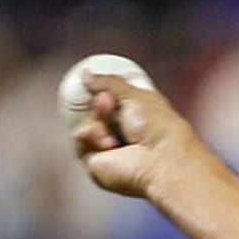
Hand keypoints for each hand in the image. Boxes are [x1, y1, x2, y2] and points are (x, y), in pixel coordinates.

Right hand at [69, 71, 207, 200]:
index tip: (95, 82)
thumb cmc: (158, 127)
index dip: (103, 93)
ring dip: (97, 118)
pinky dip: (91, 135)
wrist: (159, 159)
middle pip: (95, 112)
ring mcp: (109, 152)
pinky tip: (110, 143)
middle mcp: (124, 137)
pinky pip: (79, 140)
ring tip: (113, 123)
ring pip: (85, 124)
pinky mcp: (96, 165)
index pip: (114, 104)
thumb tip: (86, 73)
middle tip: (108, 101)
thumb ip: (109, 83)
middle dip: (99, 104)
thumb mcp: (135, 95)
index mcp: (139, 120)